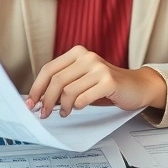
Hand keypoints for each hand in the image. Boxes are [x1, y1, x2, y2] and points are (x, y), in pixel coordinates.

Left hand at [25, 45, 167, 117]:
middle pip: (56, 81)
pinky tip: (79, 108)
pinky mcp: (109, 81)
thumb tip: (39, 99)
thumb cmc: (107, 85)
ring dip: (63, 107)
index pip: (49, 69)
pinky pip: (84, 98)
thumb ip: (64, 83)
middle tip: (44, 114)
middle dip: (46, 100)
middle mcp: (87, 57)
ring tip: (65, 113)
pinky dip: (78, 106)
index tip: (31, 103)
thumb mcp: (82, 80)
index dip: (37, 87)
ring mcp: (99, 68)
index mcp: (77, 53)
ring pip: (68, 91)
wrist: (137, 86)